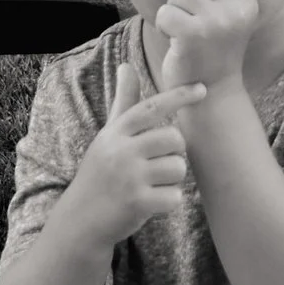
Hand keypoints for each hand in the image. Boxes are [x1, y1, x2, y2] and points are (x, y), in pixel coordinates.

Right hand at [72, 65, 207, 242]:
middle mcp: (122, 151)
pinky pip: (175, 196)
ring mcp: (129, 177)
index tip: (203, 89)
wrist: (80, 219)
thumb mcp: (108, 136)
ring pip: (178, 168)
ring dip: (173, 179)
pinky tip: (151, 203)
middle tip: (158, 163)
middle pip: (174, 139)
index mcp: (116, 132)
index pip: (152, 108)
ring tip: (152, 185)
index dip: (178, 96)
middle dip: (175, 152)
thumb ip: (123, 103)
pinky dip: (169, 202)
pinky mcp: (137, 203)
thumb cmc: (101, 172)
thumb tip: (126, 66)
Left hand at [154, 0, 261, 94]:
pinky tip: (177, 42)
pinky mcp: (195, 34)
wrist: (213, 94)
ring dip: (175, 10)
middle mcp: (238, 10)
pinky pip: (167, 10)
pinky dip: (165, 24)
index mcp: (249, 2)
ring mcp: (218, 22)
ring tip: (187, 34)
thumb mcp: (226, 17)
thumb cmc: (213, 51)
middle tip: (195, 24)